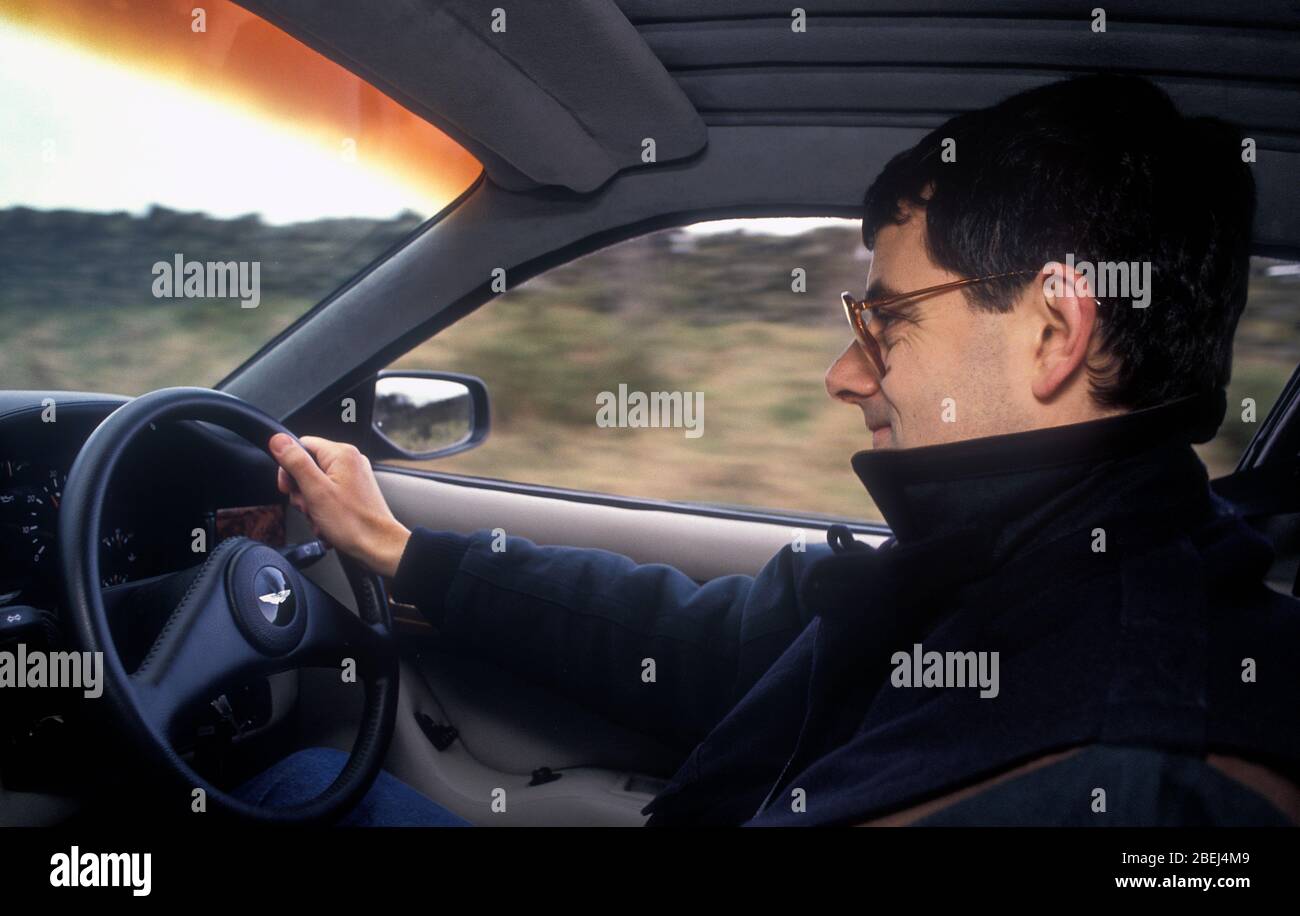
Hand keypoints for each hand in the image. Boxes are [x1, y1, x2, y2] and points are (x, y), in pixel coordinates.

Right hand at [268, 433, 411, 577]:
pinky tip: (327, 524)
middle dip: (301, 492)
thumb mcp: (315, 490)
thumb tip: (278, 440)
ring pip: (315, 485)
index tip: (288, 488)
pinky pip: (327, 496)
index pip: (301, 446)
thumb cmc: (352, 522)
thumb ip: (295, 462)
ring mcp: (353, 478)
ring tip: (320, 519)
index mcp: (341, 453)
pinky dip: (322, 511)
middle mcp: (350, 461)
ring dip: (311, 506)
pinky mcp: (354, 493)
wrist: (378, 547)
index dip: (288, 467)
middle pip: (307, 467)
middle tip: (309, 507)